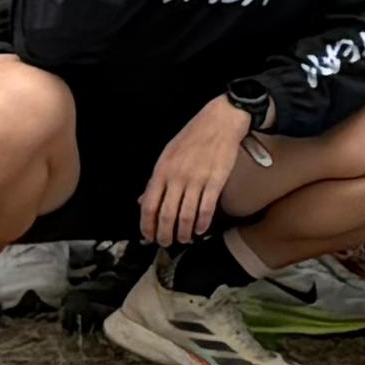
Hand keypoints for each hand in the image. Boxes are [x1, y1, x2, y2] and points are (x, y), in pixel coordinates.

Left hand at [137, 94, 256, 244]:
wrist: (220, 121)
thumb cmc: (193, 136)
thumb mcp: (168, 154)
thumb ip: (157, 179)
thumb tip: (144, 201)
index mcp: (162, 170)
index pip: (148, 205)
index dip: (147, 226)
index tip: (149, 236)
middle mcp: (177, 177)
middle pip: (166, 215)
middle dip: (164, 234)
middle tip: (166, 243)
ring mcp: (197, 179)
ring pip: (186, 216)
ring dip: (184, 233)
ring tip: (184, 239)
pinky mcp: (216, 181)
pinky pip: (206, 209)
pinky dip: (202, 224)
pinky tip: (200, 230)